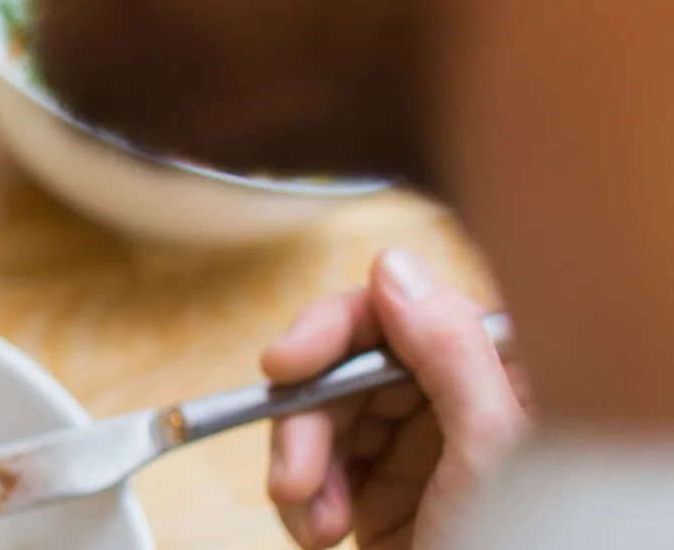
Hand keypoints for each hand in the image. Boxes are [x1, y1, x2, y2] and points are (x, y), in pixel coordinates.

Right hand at [263, 248, 526, 549]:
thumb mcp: (490, 450)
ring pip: (322, 420)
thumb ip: (448, 351)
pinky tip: (314, 531)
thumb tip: (394, 266)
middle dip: (308, 420)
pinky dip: (301, 500)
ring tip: (305, 518)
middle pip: (348, 367)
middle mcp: (458, 404)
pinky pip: (317, 471)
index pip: (403, 311)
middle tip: (291, 473)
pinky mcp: (382, 497)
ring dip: (299, 467)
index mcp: (504, 376)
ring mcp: (417, 452)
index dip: (336, 328)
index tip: (285, 364)